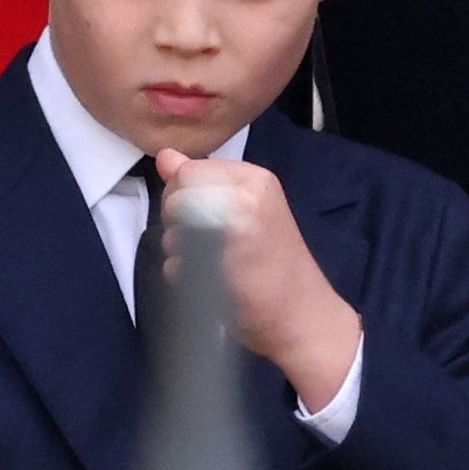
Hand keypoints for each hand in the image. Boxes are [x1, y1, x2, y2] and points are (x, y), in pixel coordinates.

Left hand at [155, 149, 360, 413]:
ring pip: (170, 231)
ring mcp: (237, 231)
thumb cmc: (273, 260)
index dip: (182, 195)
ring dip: (178, 251)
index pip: (188, 170)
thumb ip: (204, 181)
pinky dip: (182, 277)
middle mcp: (248, 197)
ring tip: (212, 262)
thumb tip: (166, 156)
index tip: (204, 214)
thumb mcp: (246, 206)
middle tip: (208, 241)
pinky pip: (174, 264)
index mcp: (255, 178)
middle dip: (177, 221)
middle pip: (176, 197)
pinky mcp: (223, 266)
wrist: (303, 313)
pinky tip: (209, 282)